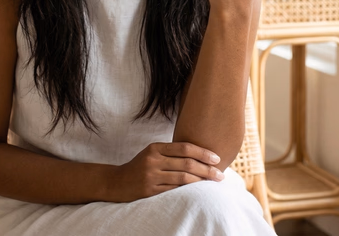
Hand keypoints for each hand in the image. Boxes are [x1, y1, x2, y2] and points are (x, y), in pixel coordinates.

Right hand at [107, 142, 224, 201]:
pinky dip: (188, 190)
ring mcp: (151, 176)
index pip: (184, 148)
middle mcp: (153, 160)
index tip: (216, 158)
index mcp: (155, 148)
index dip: (202, 153)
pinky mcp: (150, 190)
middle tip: (220, 174)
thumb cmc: (141, 166)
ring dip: (201, 181)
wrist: (117, 182)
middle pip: (186, 163)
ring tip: (213, 182)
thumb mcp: (152, 153)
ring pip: (183, 178)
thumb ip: (171, 152)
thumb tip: (200, 153)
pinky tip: (198, 190)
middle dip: (206, 169)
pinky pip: (174, 190)